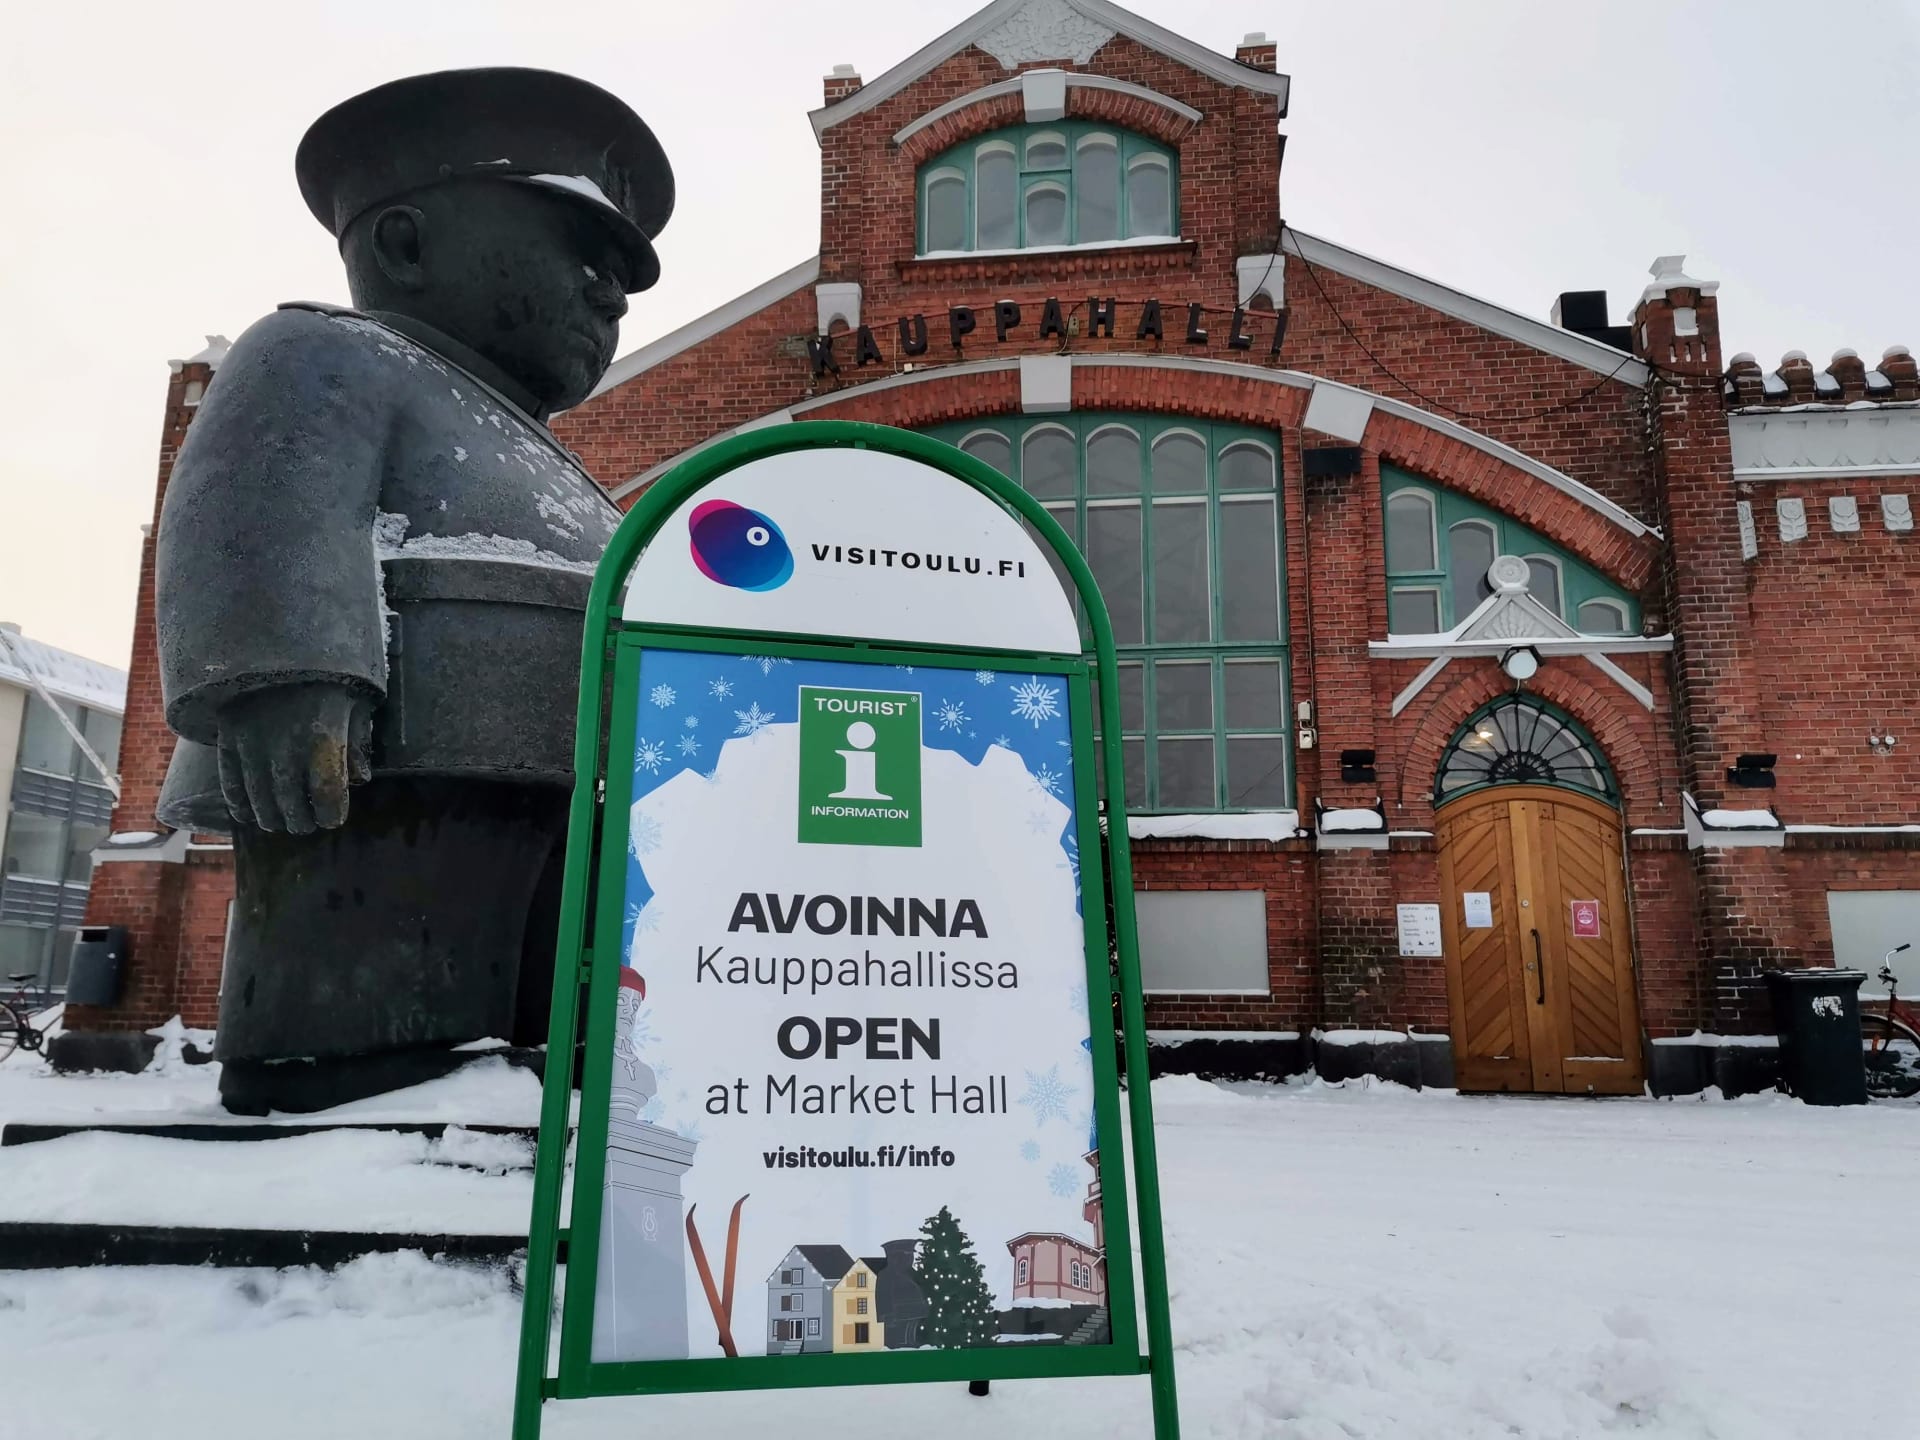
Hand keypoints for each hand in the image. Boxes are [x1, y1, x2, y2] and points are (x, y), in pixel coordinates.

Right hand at [215, 683, 372, 834]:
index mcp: (323, 736)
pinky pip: (229, 781)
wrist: (272, 632)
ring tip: (280, 822)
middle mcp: (285, 745)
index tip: (332, 817)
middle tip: (306, 823)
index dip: (331, 813)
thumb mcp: (355, 697)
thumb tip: (358, 779)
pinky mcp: (227, 736)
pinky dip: (238, 803)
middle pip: (291, 802)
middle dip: (301, 820)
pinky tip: (248, 813)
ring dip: (271, 817)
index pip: (326, 794)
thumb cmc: (326, 668)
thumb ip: (357, 739)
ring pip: (259, 798)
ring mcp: (251, 743)